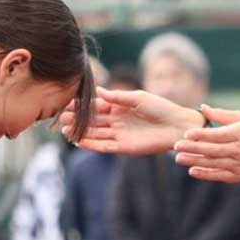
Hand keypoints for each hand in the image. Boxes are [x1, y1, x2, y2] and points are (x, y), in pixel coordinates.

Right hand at [58, 87, 204, 154]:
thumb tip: (98, 91)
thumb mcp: (137, 98)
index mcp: (119, 107)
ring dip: (81, 134)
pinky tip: (80, 143)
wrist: (177, 125)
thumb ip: (117, 97)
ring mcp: (120, 135)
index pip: (96, 107)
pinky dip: (92, 145)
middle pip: (93, 122)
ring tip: (65, 132)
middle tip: (62, 119)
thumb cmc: (160, 107)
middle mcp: (117, 121)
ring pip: (96, 135)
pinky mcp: (124, 148)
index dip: (82, 106)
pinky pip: (105, 147)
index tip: (67, 103)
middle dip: (77, 120)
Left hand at [173, 105, 239, 182]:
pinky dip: (205, 174)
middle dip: (193, 148)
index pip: (216, 135)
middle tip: (176, 146)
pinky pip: (218, 175)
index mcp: (238, 134)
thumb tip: (203, 107)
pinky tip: (192, 171)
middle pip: (212, 150)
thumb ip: (221, 114)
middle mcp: (237, 150)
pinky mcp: (236, 176)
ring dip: (195, 161)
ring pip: (213, 163)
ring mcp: (237, 164)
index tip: (186, 133)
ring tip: (179, 158)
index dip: (200, 134)